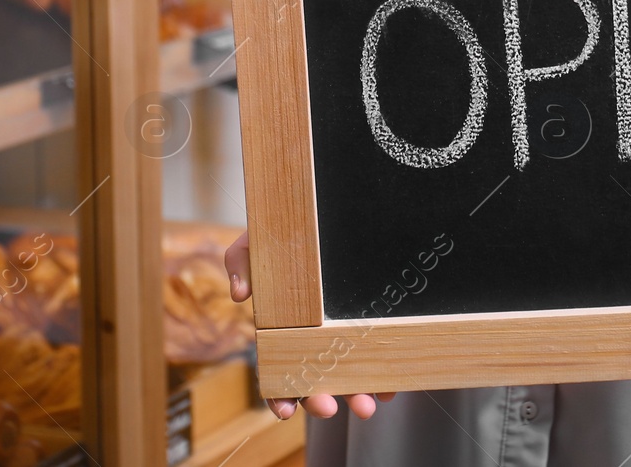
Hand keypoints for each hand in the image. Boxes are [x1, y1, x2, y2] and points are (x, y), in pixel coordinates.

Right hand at [224, 231, 395, 419]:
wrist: (317, 217)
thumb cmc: (283, 235)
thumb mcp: (255, 243)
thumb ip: (240, 261)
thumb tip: (240, 294)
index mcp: (281, 329)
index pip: (278, 369)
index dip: (279, 395)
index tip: (285, 412)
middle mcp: (312, 337)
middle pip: (314, 379)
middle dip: (319, 400)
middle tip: (328, 409)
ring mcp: (341, 332)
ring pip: (347, 374)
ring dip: (355, 394)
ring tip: (366, 407)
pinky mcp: (367, 323)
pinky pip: (376, 355)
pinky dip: (383, 376)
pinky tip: (390, 387)